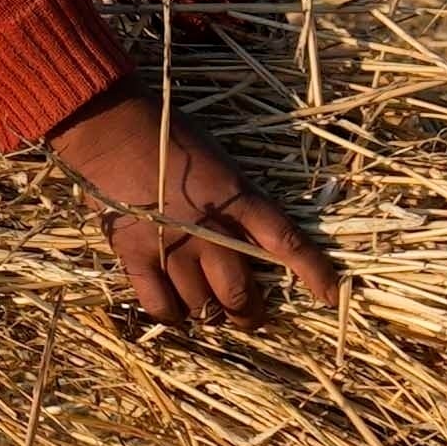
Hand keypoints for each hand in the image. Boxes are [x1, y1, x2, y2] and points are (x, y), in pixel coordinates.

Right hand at [48, 91, 337, 327]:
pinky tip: (180, 314)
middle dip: (251, 313)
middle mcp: (210, 231)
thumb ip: (239, 202)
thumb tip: (257, 240)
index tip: (331, 294)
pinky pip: (161, 305)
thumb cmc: (172, 136)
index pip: (287, 242)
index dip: (313, 273)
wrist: (115, 128)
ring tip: (216, 316)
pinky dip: (174, 316)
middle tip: (252, 316)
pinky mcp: (136, 257)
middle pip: (240, 294)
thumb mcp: (221, 162)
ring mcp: (172, 248)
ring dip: (214, 316)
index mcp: (238, 199)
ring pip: (203, 306)